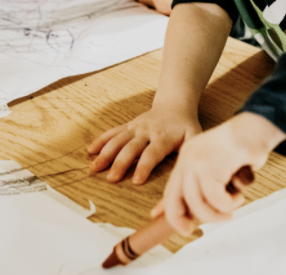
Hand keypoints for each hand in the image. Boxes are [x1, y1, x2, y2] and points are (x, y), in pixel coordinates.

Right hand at [86, 101, 201, 184]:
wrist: (175, 104)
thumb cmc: (186, 127)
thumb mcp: (194, 138)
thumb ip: (190, 155)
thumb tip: (185, 177)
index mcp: (164, 136)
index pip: (153, 153)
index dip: (144, 166)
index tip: (136, 181)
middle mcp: (148, 130)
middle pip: (132, 147)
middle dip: (121, 163)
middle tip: (111, 179)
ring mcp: (136, 127)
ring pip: (118, 139)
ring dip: (106, 153)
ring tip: (94, 168)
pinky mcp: (129, 125)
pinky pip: (113, 132)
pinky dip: (101, 140)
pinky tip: (90, 150)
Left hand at [152, 112, 285, 234]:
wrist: (256, 127)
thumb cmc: (242, 148)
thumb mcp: (219, 168)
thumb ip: (206, 186)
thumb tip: (192, 213)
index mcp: (186, 157)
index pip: (171, 190)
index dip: (172, 213)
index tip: (183, 228)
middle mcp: (186, 158)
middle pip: (175, 201)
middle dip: (190, 220)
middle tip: (211, 222)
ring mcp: (196, 161)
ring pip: (197, 203)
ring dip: (218, 213)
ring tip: (234, 206)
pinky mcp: (210, 165)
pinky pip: (216, 198)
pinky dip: (229, 203)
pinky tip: (239, 195)